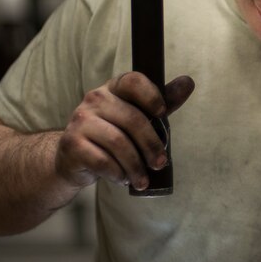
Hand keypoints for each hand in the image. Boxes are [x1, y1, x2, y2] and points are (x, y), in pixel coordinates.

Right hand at [55, 73, 194, 190]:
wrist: (73, 158)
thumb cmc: (113, 135)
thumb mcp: (138, 116)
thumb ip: (163, 102)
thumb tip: (188, 82)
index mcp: (113, 88)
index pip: (133, 81)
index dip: (151, 96)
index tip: (162, 114)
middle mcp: (94, 99)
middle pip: (132, 119)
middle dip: (152, 145)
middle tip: (160, 163)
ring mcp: (80, 121)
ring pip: (119, 143)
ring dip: (136, 166)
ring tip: (142, 180)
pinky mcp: (72, 144)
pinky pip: (103, 161)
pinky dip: (118, 173)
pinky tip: (122, 178)